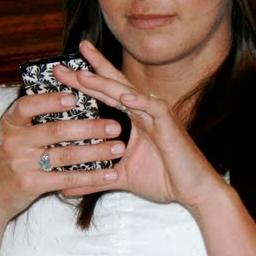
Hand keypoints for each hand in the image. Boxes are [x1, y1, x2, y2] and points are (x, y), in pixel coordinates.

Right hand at [0, 87, 124, 222]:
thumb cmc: (8, 162)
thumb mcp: (12, 136)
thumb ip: (33, 121)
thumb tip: (70, 97)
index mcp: (10, 124)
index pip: (27, 106)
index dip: (50, 100)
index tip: (75, 97)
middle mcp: (13, 141)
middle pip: (56, 131)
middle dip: (89, 127)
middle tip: (115, 125)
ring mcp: (20, 164)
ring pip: (65, 155)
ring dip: (96, 151)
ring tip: (118, 148)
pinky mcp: (29, 185)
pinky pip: (66, 179)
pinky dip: (90, 177)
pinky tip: (108, 174)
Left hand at [54, 41, 229, 209]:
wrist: (195, 192)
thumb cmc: (165, 180)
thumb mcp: (120, 178)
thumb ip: (95, 179)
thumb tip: (65, 188)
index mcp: (134, 119)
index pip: (107, 94)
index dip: (87, 79)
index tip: (62, 70)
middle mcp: (144, 112)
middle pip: (113, 85)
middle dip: (89, 71)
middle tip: (61, 62)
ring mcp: (157, 117)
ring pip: (129, 93)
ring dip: (106, 83)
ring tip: (83, 74)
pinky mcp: (170, 126)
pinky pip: (155, 109)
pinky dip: (140, 101)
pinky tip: (125, 96)